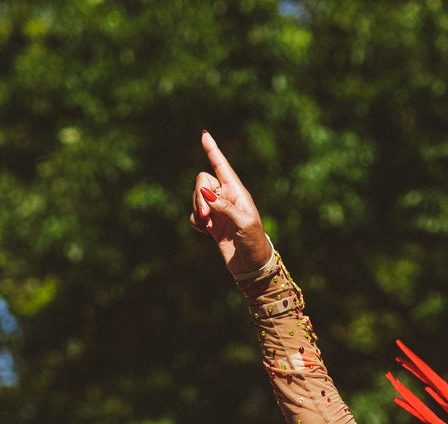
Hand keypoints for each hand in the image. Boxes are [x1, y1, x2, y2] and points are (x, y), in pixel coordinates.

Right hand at [189, 131, 272, 277]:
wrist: (251, 264)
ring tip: (208, 226)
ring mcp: (217, 209)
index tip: (204, 134)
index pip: (222, 166)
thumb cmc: (253, 241)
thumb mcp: (243, 222)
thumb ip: (224, 207)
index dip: (213, 150)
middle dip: (198, 196)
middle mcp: (226, 196)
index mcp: (237, 191)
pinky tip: (205, 232)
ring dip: (198, 211)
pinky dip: (195, 222)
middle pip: (202, 181)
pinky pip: (194, 215)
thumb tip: (205, 194)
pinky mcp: (211, 223)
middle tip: (205, 215)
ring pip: (196, 198)